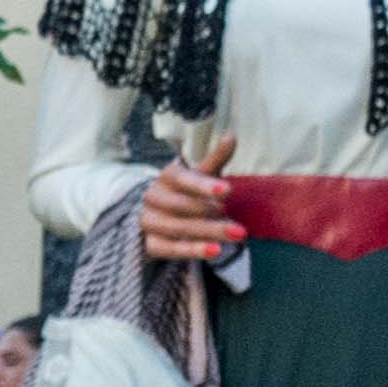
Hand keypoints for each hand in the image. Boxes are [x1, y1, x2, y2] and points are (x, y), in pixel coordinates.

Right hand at [135, 128, 245, 264]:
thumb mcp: (202, 175)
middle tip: (239, 221)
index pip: (183, 179)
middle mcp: (153, 197)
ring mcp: (148, 221)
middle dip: (211, 213)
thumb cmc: (187, 193)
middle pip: (181, 206)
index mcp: (167, 176)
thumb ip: (216, 159)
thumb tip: (230, 135)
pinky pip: (169, 248)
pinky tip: (215, 251)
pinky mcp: (148, 243)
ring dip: (208, 232)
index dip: (204, 186)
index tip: (228, 191)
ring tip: (236, 235)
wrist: (158, 217)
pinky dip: (192, 250)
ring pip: (177, 228)